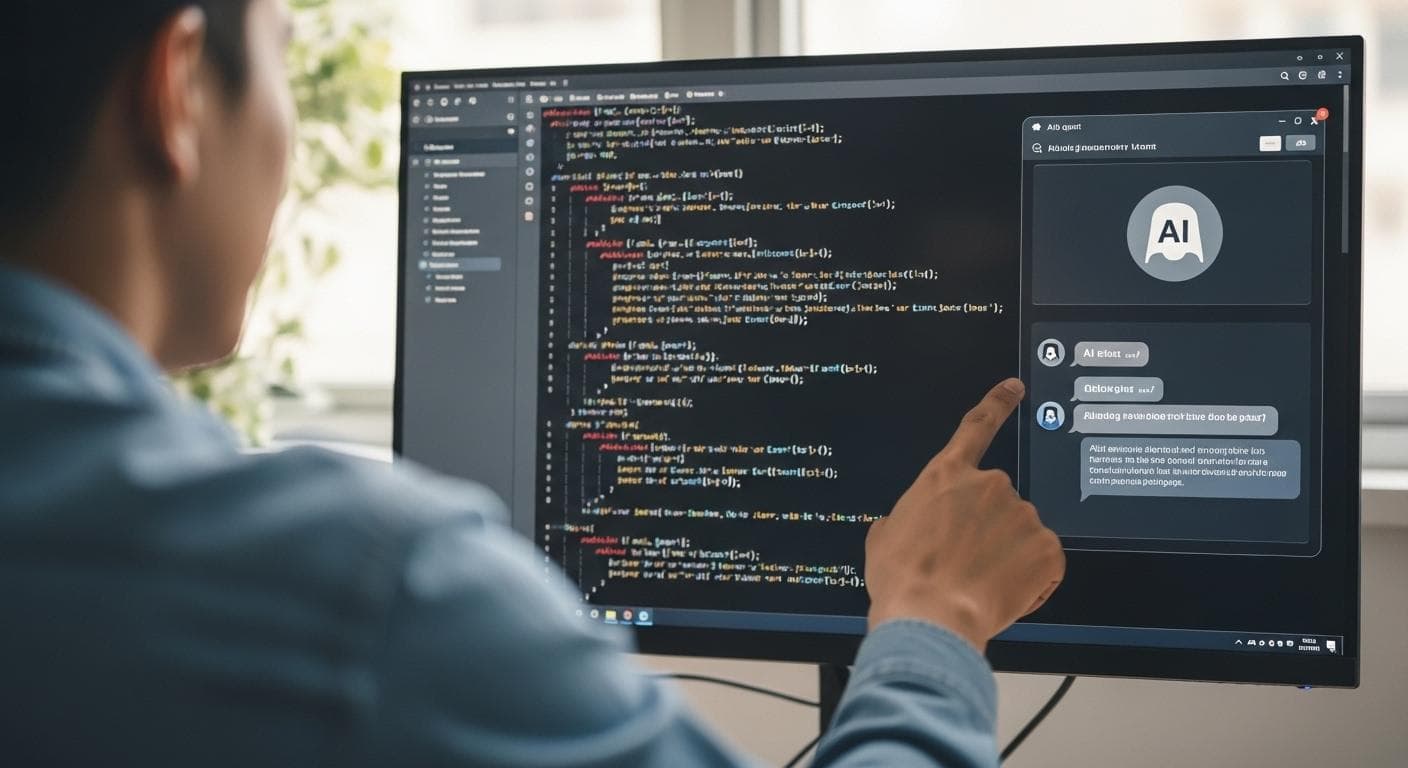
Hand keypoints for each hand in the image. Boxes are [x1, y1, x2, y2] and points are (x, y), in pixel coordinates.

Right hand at [865, 378, 1065, 652]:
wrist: (931, 617)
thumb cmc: (902, 580)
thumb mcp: (885, 538)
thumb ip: (906, 518)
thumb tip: (908, 525)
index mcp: (946, 476)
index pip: (976, 428)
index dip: (997, 404)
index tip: (1014, 388)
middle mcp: (989, 485)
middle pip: (998, 502)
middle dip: (990, 529)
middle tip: (967, 564)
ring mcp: (1021, 514)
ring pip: (1021, 533)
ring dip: (1008, 555)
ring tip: (979, 584)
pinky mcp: (1047, 547)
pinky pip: (1043, 562)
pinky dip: (1030, 579)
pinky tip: (1003, 593)